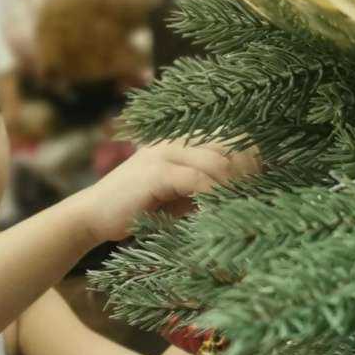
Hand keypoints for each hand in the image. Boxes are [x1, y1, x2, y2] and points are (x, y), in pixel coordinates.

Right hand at [75, 138, 259, 246]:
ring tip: (244, 206)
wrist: (92, 216)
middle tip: (258, 197)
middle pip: (229, 146)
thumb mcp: (177, 195)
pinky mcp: (156, 171)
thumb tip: (243, 195)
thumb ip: (204, 188)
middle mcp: (175, 139)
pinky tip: (220, 210)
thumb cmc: (136, 210)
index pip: (229, 137)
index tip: (262, 182)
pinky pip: (198, 179)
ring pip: (217, 162)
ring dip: (235, 186)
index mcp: (181, 139)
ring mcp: (164, 152)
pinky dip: (214, 195)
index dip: (251, 157)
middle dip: (249, 173)